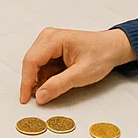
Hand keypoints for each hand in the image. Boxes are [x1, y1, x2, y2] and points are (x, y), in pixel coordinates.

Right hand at [19, 27, 133, 104]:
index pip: (31, 61)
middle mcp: (48, 37)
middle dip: (32, 81)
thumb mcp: (81, 74)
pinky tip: (56, 83)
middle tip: (34, 100)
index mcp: (54, 39)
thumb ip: (58, 85)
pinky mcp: (52, 49)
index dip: (26, 82)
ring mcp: (49, 42)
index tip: (25, 99)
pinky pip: (42, 65)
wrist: (112, 48)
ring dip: (40, 80)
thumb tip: (39, 95)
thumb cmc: (101, 55)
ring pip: (35, 65)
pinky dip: (46, 77)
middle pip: (31, 62)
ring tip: (52, 90)